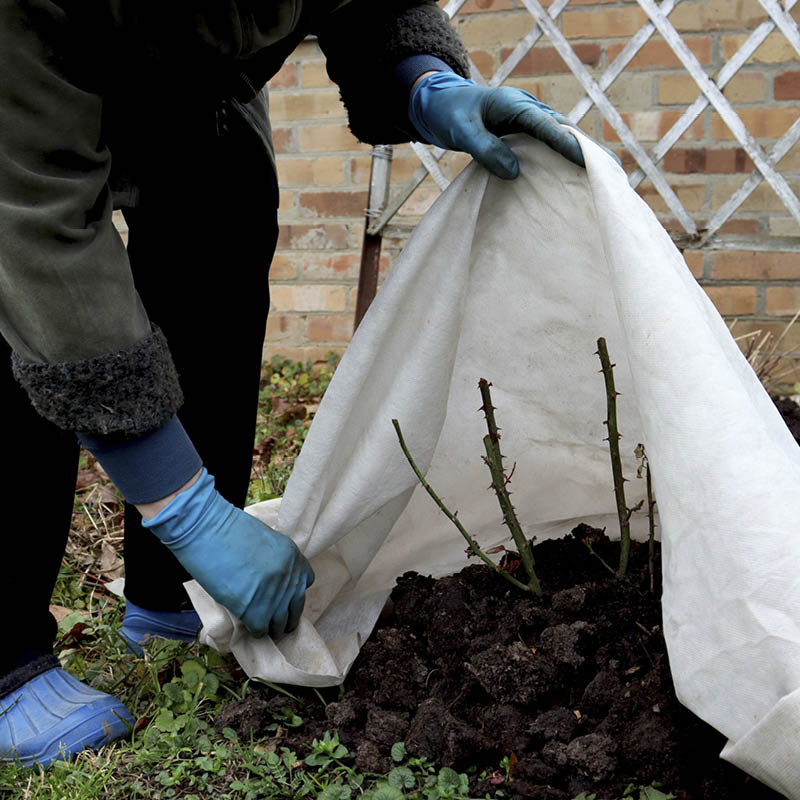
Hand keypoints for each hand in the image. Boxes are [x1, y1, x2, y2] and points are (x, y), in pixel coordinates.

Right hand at [142, 469, 313, 637]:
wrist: (207, 530)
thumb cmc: (228, 529)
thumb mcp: (265, 540)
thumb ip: (275, 560)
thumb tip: (271, 578)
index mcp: (293, 557)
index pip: (306, 582)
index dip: (293, 592)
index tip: (284, 597)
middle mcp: (289, 577)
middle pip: (296, 607)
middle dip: (286, 616)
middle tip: (276, 621)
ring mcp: (275, 596)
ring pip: (280, 623)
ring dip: (271, 627)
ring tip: (263, 628)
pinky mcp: (255, 611)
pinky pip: (260, 629)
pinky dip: (254, 631)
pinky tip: (248, 626)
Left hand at [409, 71, 591, 178]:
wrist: (443, 104)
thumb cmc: (451, 115)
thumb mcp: (462, 131)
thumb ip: (485, 149)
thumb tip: (514, 172)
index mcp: (515, 105)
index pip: (547, 126)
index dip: (567, 145)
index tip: (586, 162)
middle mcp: (529, 110)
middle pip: (565, 131)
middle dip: (588, 151)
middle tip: (612, 173)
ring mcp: (531, 121)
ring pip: (563, 138)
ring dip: (582, 157)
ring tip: (607, 179)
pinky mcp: (528, 134)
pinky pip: (551, 147)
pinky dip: (567, 160)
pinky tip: (579, 178)